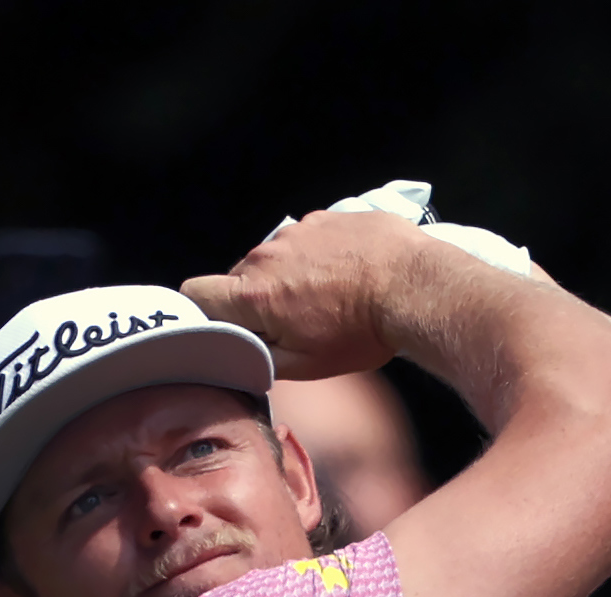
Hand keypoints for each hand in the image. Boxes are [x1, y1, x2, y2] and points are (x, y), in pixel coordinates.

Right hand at [182, 209, 426, 380]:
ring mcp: (297, 231)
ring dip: (287, 277)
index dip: (202, 312)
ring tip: (325, 297)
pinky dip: (315, 257)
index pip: (196, 294)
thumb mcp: (305, 366)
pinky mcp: (325, 217)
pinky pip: (304, 240)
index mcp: (254, 294)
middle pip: (237, 278)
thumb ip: (259, 358)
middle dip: (254, 300)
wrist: (415, 287)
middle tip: (291, 323)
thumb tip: (237, 353)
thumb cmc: (362, 331)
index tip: (223, 325)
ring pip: (273, 259)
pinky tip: (343, 274)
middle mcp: (267, 255)